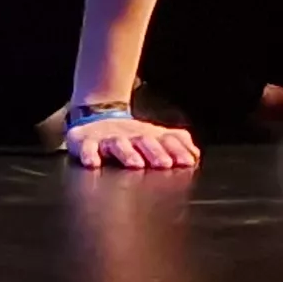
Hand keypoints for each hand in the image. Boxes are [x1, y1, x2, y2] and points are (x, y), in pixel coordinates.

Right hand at [65, 112, 202, 169]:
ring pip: (118, 144)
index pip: (166, 140)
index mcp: (148, 136)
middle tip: (165, 164)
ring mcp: (107, 138)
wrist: (97, 117)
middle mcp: (130, 136)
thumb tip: (196, 154)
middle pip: (143, 141)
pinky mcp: (86, 141)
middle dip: (155, 152)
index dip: (177, 150)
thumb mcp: (155, 137)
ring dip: (128, 154)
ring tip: (136, 164)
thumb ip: (177, 143)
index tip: (188, 162)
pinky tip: (94, 163)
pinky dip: (89, 154)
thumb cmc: (131, 136)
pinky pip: (86, 147)